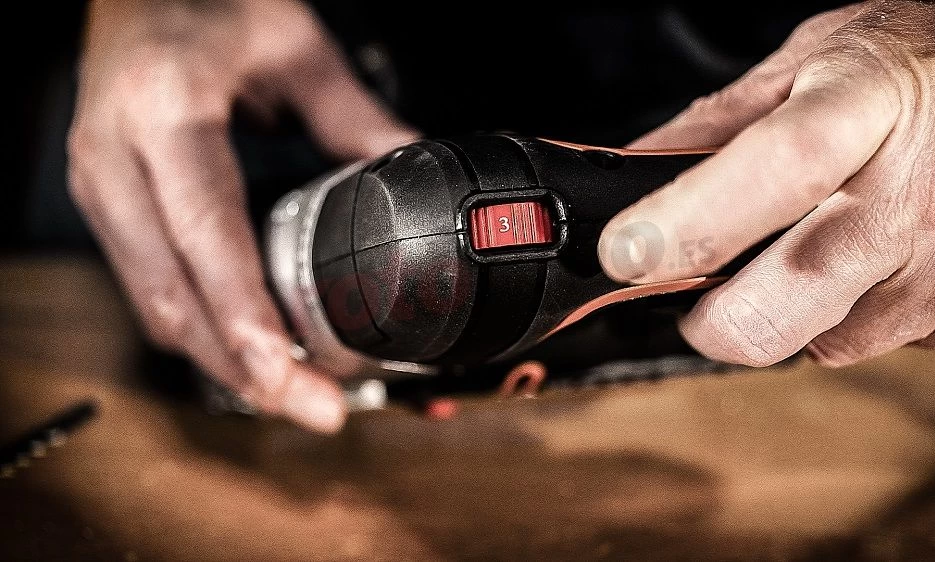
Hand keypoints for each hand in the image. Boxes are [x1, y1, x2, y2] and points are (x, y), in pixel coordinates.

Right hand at [68, 0, 417, 431]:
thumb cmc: (208, 7)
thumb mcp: (294, 47)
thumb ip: (357, 117)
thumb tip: (419, 175)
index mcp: (166, 111)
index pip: (205, 233)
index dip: (246, 314)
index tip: (291, 373)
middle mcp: (117, 159)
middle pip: (174, 296)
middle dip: (245, 369)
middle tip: (319, 410)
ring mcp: (102, 189)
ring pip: (155, 308)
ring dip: (225, 364)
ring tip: (299, 397)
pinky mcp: (107, 209)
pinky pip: (150, 291)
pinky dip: (203, 334)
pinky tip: (253, 355)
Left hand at [599, 0, 934, 366]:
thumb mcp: (829, 53)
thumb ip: (727, 116)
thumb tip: (639, 167)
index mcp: (869, 107)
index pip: (773, 172)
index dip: (688, 222)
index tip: (625, 253)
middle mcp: (920, 194)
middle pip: (785, 304)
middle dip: (718, 320)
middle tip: (706, 292)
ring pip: (831, 340)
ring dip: (802, 311)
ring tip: (830, 244)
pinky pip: (896, 343)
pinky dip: (869, 314)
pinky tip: (890, 261)